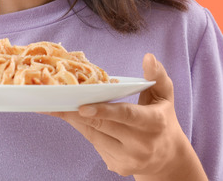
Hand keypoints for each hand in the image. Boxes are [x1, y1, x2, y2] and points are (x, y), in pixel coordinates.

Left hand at [44, 54, 206, 179]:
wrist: (167, 157)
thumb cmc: (162, 119)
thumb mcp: (164, 96)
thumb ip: (156, 76)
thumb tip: (148, 57)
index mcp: (154, 123)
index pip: (127, 115)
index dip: (104, 111)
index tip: (82, 106)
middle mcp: (142, 144)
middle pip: (103, 125)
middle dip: (77, 112)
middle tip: (56, 100)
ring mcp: (129, 159)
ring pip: (93, 136)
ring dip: (75, 120)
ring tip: (58, 105)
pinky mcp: (118, 166)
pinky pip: (94, 145)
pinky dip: (83, 129)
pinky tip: (74, 117)